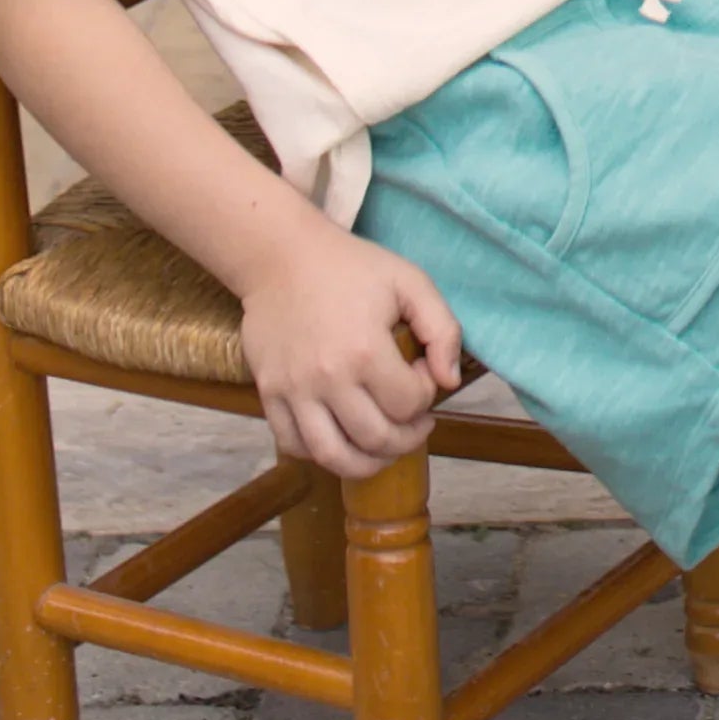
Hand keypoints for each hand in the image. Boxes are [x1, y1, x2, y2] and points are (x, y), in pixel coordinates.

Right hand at [238, 212, 463, 479]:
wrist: (281, 256)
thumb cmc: (350, 266)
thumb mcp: (409, 281)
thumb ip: (442, 329)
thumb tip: (450, 381)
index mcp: (365, 350)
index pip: (409, 403)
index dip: (426, 395)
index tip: (421, 374)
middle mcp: (327, 379)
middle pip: (376, 439)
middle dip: (406, 438)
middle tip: (415, 423)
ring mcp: (294, 391)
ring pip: (333, 457)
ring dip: (367, 463)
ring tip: (383, 448)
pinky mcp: (268, 393)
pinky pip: (294, 445)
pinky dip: (320, 454)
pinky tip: (341, 437)